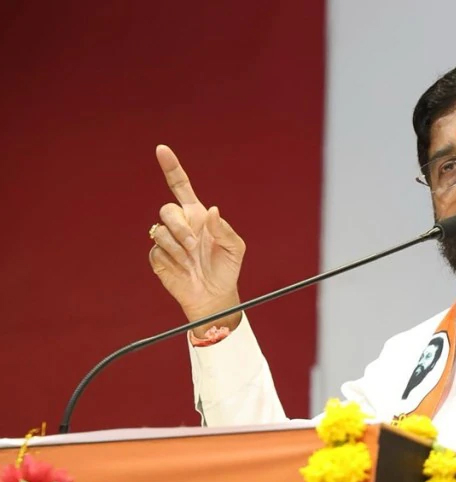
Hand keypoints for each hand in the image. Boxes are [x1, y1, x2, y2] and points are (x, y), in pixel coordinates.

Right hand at [148, 145, 244, 335]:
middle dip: (179, 226)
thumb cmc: (226, 269)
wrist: (213, 295)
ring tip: (190, 257)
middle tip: (193, 244)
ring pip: (160, 229)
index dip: (171, 168)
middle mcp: (181, 224)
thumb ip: (224, 229)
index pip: (181, 186)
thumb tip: (212, 211)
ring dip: (177, 244)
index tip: (162, 150)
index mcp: (198, 216)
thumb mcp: (235, 248)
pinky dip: (171, 257)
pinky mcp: (158, 256)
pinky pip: (157, 248)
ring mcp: (168, 240)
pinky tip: (182, 266)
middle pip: (167, 209)